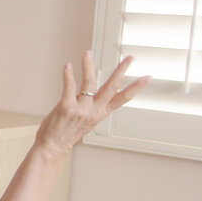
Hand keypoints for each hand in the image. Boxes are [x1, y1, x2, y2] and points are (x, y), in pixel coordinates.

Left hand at [35, 50, 150, 159]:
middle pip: (112, 87)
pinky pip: (69, 87)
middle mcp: (93, 111)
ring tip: (87, 53)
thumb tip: (92, 93)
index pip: (122, 99)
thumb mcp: (86, 121)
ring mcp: (81, 109)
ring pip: (89, 82)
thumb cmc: (66, 133)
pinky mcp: (66, 107)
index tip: (147, 77)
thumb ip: (91, 107)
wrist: (53, 147)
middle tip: (130, 58)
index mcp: (100, 114)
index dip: (136, 88)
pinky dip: (68, 75)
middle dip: (121, 70)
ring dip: (88, 65)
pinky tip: (68, 66)